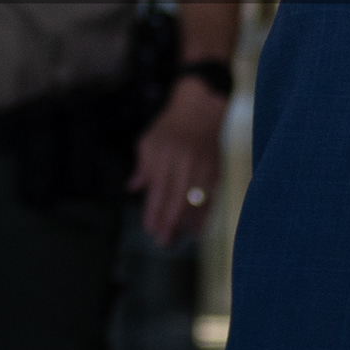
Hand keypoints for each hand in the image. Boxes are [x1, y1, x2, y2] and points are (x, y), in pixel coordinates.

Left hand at [131, 74, 229, 248]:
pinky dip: (204, 215)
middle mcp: (185, 161)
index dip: (154, 211)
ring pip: (196, 200)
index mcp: (164, 154)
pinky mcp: (216, 169)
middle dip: (169, 223)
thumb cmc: (170, 127)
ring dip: (187, 223)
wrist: (202, 108)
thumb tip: (132, 188)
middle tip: (162, 242)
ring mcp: (203, 165)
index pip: (158, 189)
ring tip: (177, 240)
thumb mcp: (149, 141)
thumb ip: (143, 166)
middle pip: (177, 198)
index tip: (150, 229)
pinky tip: (197, 229)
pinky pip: (211, 197)